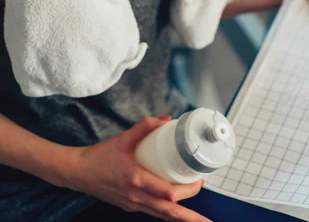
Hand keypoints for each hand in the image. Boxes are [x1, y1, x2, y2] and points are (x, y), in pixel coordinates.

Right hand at [65, 116, 210, 221]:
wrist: (78, 172)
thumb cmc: (100, 155)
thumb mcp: (123, 137)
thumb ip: (145, 126)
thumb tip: (167, 120)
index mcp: (136, 180)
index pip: (168, 193)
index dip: (188, 190)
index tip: (200, 181)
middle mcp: (136, 197)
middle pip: (170, 212)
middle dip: (190, 217)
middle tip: (206, 215)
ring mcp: (132, 204)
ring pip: (162, 216)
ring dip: (181, 218)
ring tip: (198, 221)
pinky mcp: (129, 206)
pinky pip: (153, 213)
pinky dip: (167, 213)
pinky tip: (176, 209)